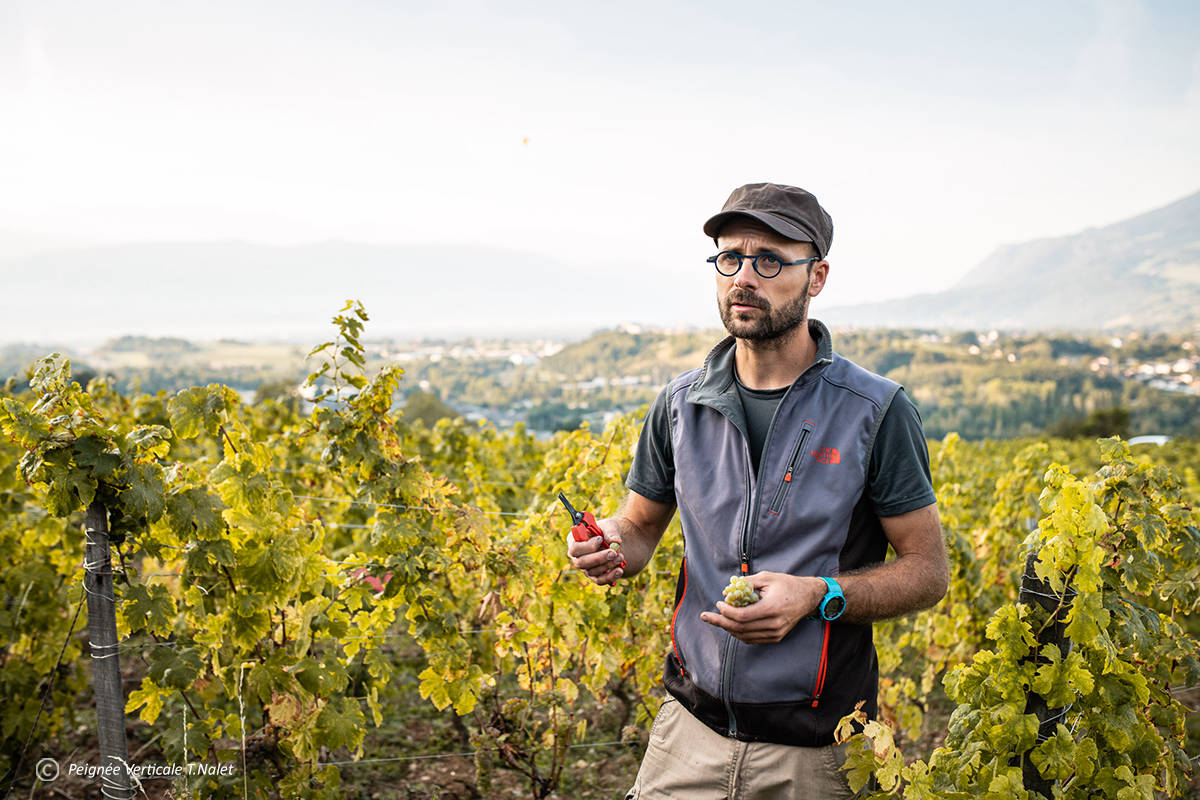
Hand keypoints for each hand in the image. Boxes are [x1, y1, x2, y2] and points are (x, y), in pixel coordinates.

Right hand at [566, 517, 623, 585]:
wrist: (611, 542)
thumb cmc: (605, 531)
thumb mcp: (608, 525)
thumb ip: (611, 531)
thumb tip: (615, 542)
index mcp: (574, 541)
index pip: (575, 548)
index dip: (587, 546)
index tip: (601, 539)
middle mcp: (576, 556)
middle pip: (581, 562)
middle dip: (598, 558)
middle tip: (613, 553)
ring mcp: (584, 567)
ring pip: (592, 571)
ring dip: (608, 565)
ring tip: (620, 557)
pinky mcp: (593, 576)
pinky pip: (599, 580)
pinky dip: (610, 577)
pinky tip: (619, 571)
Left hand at [700, 572, 824, 643]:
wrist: (808, 597)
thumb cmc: (787, 584)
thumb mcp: (766, 578)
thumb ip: (746, 584)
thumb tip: (726, 591)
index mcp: (772, 608)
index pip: (742, 616)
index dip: (726, 612)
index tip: (718, 603)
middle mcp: (774, 624)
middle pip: (740, 628)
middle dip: (720, 622)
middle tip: (705, 616)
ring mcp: (775, 633)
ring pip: (745, 636)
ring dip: (728, 628)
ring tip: (716, 619)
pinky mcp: (776, 637)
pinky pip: (752, 639)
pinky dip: (739, 633)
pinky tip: (731, 624)